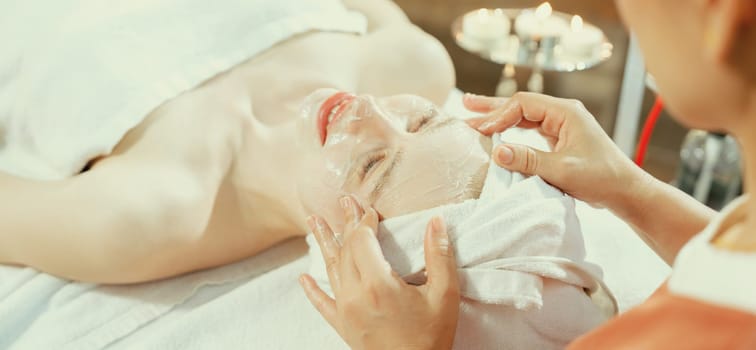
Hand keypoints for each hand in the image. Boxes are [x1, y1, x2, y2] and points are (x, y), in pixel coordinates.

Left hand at [299, 196, 459, 349]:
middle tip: (344, 202)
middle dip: (346, 224)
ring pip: (330, 269)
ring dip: (324, 242)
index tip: (371, 209)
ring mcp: (345, 311)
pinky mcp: (343, 326)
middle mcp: (355, 295)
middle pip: (345, 250)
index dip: (365, 221)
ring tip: (314, 220)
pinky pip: (322, 304)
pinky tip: (303, 278)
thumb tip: (436, 222)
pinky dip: (312, 290)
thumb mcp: (444, 295)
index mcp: (379, 284)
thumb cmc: (432, 338)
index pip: (363, 240)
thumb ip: (439, 255)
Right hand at [463, 92, 649, 208]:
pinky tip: (497, 133)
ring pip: (523, 117)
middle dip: (493, 107)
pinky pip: (529, 130)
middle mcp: (563, 114)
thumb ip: (529, 160)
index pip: (523, 105)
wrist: (625, 192)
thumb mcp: (562, 170)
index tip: (481, 131)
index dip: (499, 116)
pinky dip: (511, 130)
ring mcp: (561, 126)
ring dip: (499, 118)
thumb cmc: (601, 179)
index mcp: (566, 113)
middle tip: (466, 106)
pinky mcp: (559, 139)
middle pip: (520, 105)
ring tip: (473, 114)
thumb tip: (497, 151)